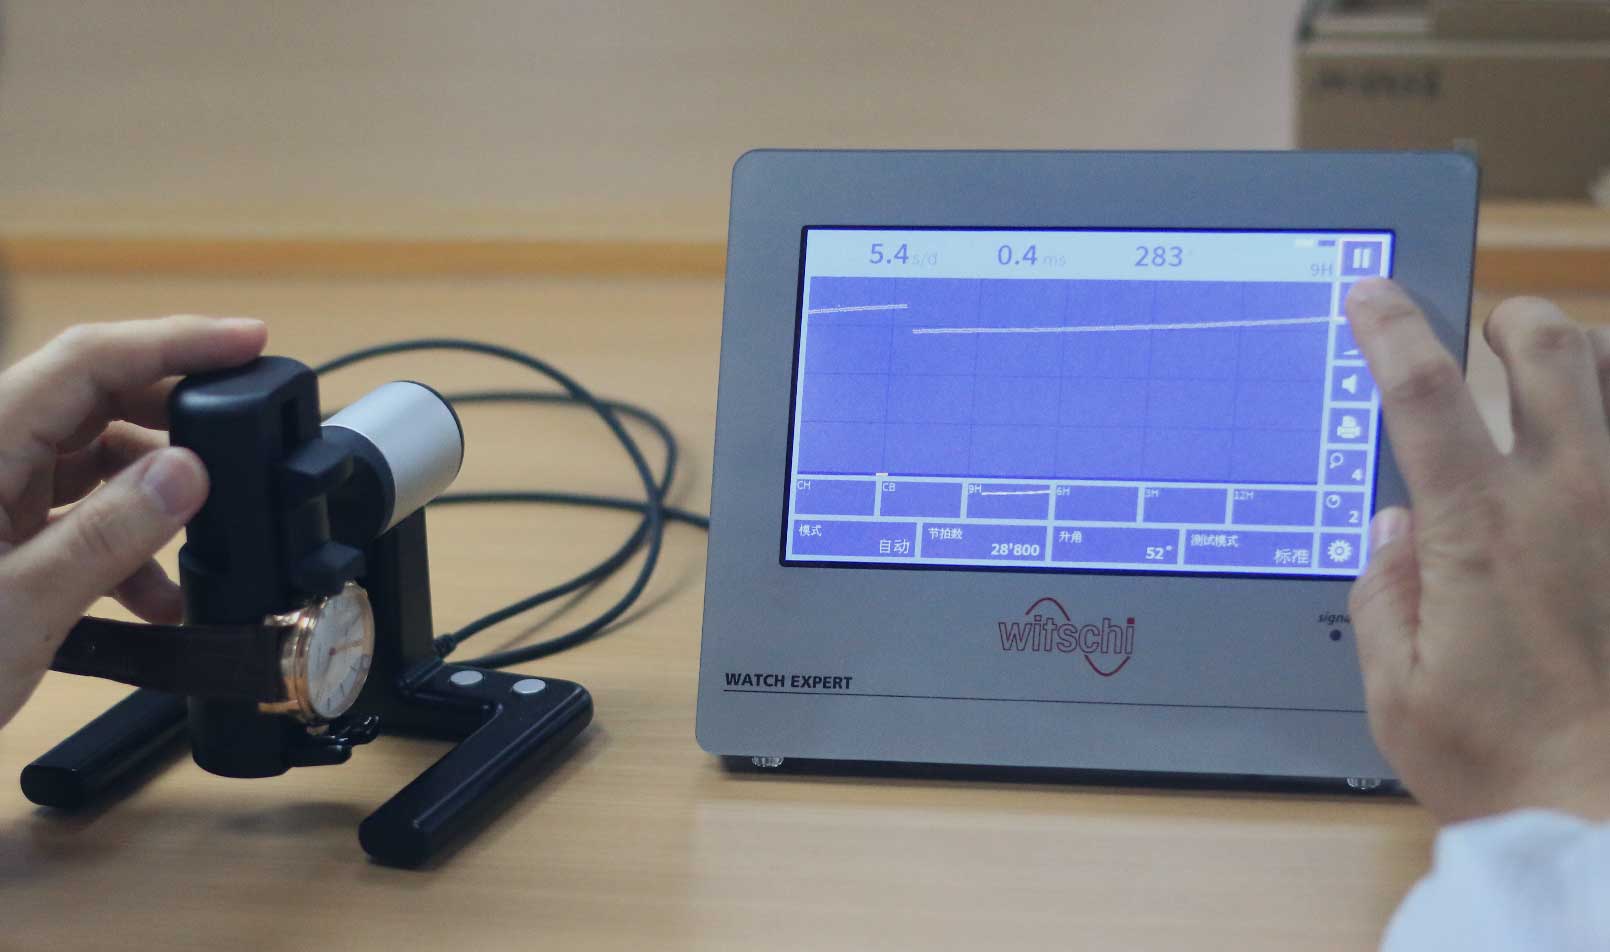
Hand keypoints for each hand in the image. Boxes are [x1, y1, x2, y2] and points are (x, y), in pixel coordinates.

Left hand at [0, 316, 266, 728]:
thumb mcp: (17, 610)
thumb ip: (106, 536)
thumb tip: (188, 470)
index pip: (87, 360)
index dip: (174, 340)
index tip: (248, 339)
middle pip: (93, 401)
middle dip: (176, 426)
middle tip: (244, 446)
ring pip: (89, 461)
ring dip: (152, 502)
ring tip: (196, 558)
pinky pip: (70, 513)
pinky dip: (121, 545)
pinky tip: (150, 599)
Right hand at [1345, 279, 1609, 823]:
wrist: (1609, 814)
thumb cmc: (1502, 762)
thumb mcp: (1397, 692)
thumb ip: (1384, 593)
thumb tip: (1393, 529)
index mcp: (1480, 531)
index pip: (1423, 390)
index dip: (1389, 326)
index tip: (1370, 294)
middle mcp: (1568, 502)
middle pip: (1549, 345)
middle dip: (1511, 319)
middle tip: (1486, 337)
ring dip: (1581, 356)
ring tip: (1551, 378)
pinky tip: (1595, 446)